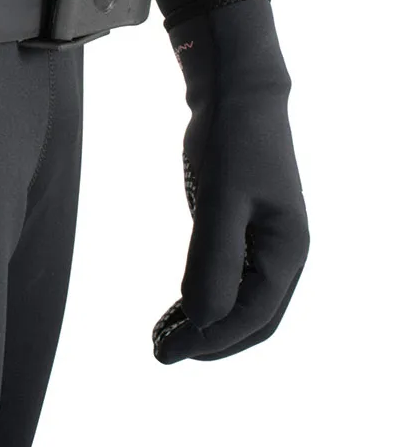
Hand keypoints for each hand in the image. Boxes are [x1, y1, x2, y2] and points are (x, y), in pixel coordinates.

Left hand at [153, 0, 308, 362]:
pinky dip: (201, 297)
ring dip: (202, 323)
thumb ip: (213, 259)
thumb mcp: (220, 200)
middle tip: (160, 351)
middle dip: (208, 340)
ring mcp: (262, 242)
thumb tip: (203, 321)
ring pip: (237, 301)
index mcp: (287, 251)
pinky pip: (226, 277)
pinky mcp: (240, 228)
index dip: (211, 341)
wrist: (235, 93)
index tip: (168, 353)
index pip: (252, 316)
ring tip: (159, 337)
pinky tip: (174, 308)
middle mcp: (281, 253)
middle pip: (249, 318)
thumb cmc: (232, 140)